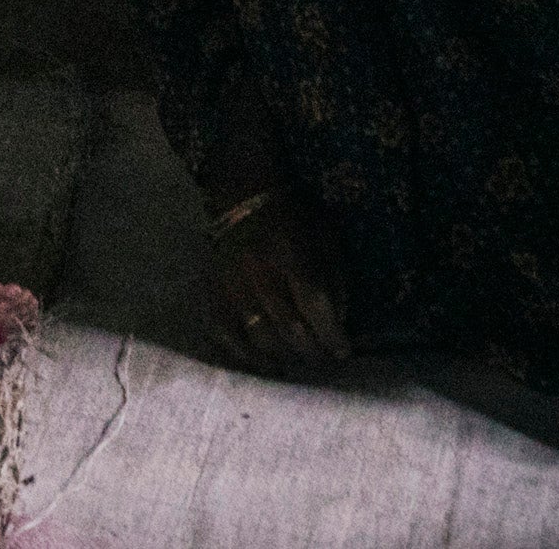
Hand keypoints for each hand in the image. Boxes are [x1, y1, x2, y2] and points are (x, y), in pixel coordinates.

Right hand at [207, 186, 349, 370]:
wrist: (241, 193)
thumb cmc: (292, 214)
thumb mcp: (324, 234)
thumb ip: (333, 276)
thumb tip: (338, 318)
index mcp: (291, 255)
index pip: (314, 305)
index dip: (331, 334)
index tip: (344, 352)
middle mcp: (261, 274)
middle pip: (290, 328)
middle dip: (312, 351)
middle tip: (325, 363)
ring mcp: (233, 287)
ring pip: (260, 337)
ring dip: (285, 358)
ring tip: (299, 363)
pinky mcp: (214, 293)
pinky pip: (226, 334)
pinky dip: (246, 355)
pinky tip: (264, 365)